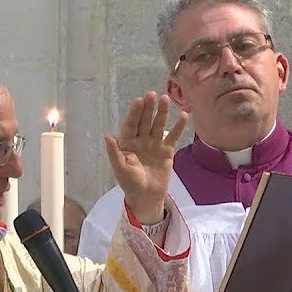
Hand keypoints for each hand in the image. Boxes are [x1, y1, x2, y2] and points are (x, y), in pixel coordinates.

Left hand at [106, 92, 188, 223]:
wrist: (147, 196)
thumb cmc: (130, 183)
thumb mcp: (120, 168)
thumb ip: (114, 152)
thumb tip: (107, 135)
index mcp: (127, 142)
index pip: (131, 124)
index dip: (134, 112)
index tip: (139, 100)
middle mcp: (141, 139)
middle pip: (145, 120)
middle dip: (148, 108)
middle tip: (152, 94)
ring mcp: (154, 143)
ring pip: (158, 125)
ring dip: (162, 112)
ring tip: (166, 99)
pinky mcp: (167, 150)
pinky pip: (173, 136)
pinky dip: (178, 126)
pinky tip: (184, 116)